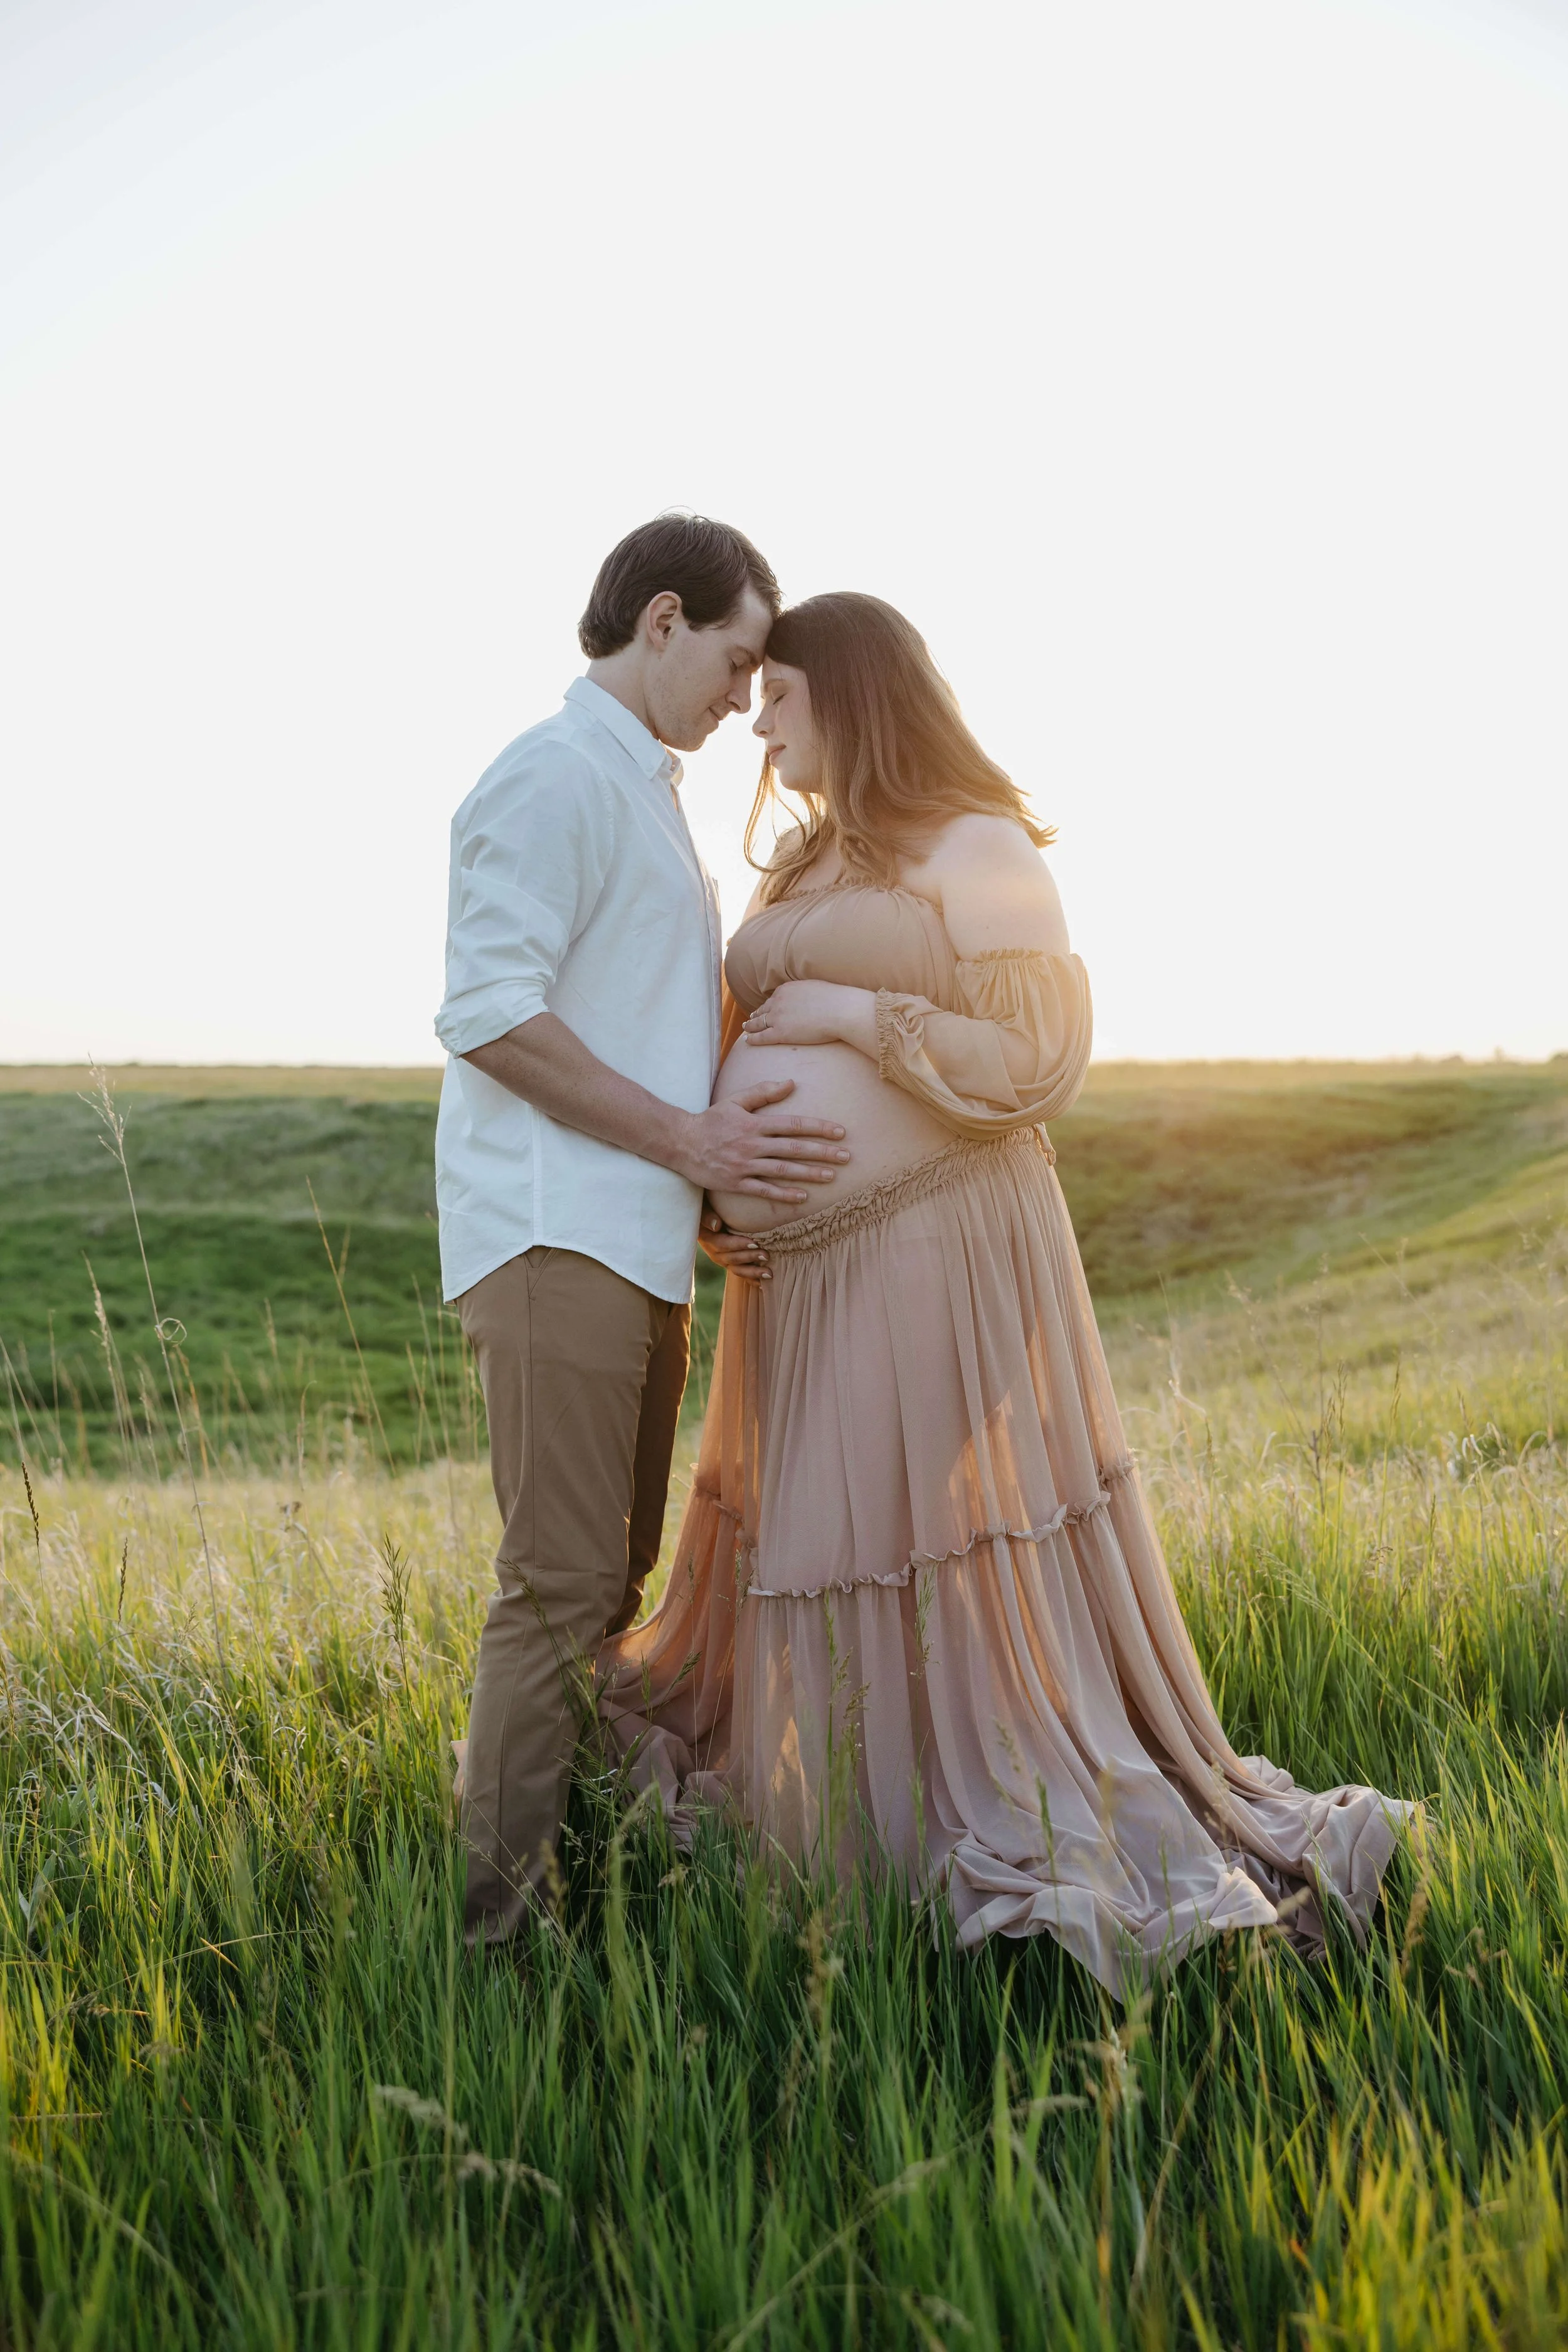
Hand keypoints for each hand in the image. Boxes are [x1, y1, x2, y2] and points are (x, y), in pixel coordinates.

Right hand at [670, 1079, 849, 1203]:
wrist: (681, 1143)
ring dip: (809, 1173)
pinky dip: (783, 1194)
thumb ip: (763, 1092)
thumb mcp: (734, 1101)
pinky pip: (763, 1190)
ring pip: (782, 1170)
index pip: (793, 1124)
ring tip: (832, 1176)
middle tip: (846, 1156)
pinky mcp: (736, 1183)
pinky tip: (802, 1197)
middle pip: (793, 1148)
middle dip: (822, 1152)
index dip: (818, 1128)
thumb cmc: (711, 1120)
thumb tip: (791, 1083)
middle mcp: (752, 1144)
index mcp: (754, 1123)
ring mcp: (744, 1165)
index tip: (840, 1132)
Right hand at [698, 1208, 770, 1281]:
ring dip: (753, 1273)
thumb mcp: (702, 1208)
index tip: (754, 1243)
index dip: (738, 1245)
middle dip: (750, 1258)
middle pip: (732, 1259)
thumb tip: (716, 1226)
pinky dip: (752, 1280)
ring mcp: (724, 1260)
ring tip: (769, 1274)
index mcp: (708, 1239)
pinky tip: (764, 1285)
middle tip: (766, 1255)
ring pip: (737, 1270)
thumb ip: (707, 1215)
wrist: (708, 1217)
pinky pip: (742, 1274)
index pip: (723, 1244)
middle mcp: (715, 1253)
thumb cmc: (706, 1207)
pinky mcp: (732, 1263)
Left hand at [741, 979, 877, 1054]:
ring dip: (750, 1026)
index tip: (765, 1009)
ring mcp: (777, 1017)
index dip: (768, 1006)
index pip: (774, 998)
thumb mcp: (816, 987)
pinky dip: (752, 1039)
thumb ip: (807, 992)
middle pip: (763, 1010)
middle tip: (750, 1019)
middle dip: (756, 1015)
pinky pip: (761, 1037)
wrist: (839, 1010)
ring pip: (758, 1023)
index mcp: (786, 989)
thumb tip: (810, 995)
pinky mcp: (780, 1033)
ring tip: (746, 1029)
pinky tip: (747, 1040)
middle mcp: (778, 1001)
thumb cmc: (835, 1000)